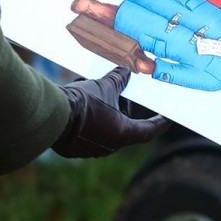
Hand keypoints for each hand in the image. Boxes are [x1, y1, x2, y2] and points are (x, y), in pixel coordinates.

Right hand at [53, 66, 168, 158]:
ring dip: (104, 114)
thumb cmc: (83, 102)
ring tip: (96, 94)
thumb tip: (126, 71)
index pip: (148, 130)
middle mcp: (110, 146)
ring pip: (105, 129)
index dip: (159, 123)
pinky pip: (88, 134)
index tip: (167, 119)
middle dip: (122, 109)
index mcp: (122, 134)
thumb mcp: (104, 87)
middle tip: (121, 94)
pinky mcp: (75, 149)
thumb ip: (118, 80)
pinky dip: (89, 121)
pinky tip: (81, 106)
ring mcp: (92, 149)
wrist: (52, 115)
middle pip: (124, 127)